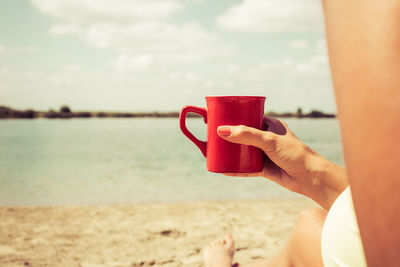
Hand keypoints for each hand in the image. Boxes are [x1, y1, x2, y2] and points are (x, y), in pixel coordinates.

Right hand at [217, 116, 347, 209]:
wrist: (310, 177)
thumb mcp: (269, 141)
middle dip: (229, 135)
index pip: (248, 117)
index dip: (234, 117)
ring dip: (230, 152)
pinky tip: (223, 168)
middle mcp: (266, 138)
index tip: (219, 118)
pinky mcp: (264, 168)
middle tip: (212, 135)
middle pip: (243, 135)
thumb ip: (246, 135)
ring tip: (214, 150)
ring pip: (243, 151)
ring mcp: (264, 153)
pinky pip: (245, 167)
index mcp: (270, 125)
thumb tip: (222, 131)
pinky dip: (235, 168)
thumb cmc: (295, 154)